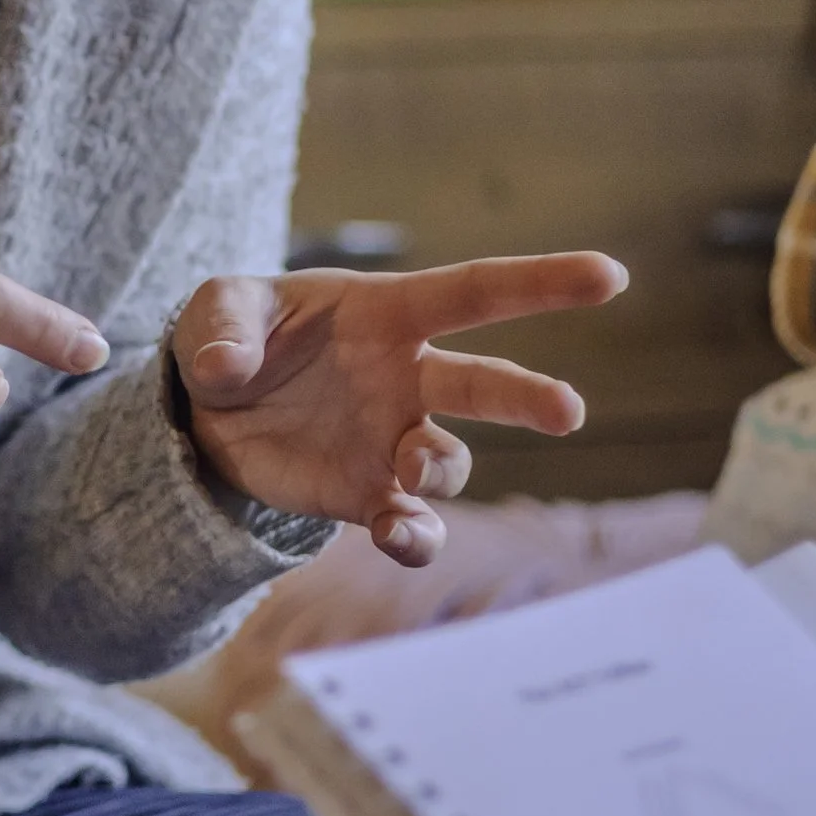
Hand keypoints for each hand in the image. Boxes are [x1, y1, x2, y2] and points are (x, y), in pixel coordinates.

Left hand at [170, 253, 627, 563]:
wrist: (205, 411)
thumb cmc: (232, 336)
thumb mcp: (218, 307)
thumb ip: (223, 326)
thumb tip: (225, 369)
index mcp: (387, 313)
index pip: (476, 292)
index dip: (541, 282)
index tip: (609, 278)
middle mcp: (407, 377)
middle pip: (485, 382)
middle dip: (527, 397)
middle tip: (566, 413)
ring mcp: (393, 440)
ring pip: (449, 461)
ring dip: (442, 467)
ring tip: (413, 469)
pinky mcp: (367, 495)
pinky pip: (411, 525)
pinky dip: (415, 538)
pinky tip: (400, 537)